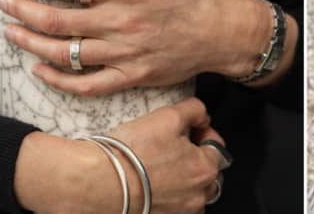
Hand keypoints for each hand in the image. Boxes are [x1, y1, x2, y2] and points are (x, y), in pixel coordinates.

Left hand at [0, 0, 270, 94]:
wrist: (227, 32)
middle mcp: (123, 23)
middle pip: (59, 20)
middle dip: (24, 10)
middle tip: (5, 3)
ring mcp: (126, 54)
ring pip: (66, 53)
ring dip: (32, 42)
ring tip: (11, 31)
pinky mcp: (133, 77)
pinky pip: (87, 84)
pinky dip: (59, 80)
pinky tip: (39, 69)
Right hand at [15, 97, 224, 213]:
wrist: (96, 182)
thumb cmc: (130, 153)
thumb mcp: (168, 116)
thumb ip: (194, 111)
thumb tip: (202, 116)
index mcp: (205, 170)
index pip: (218, 148)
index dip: (205, 134)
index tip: (194, 129)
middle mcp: (197, 197)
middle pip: (207, 175)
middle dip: (196, 159)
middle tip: (176, 147)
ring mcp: (179, 213)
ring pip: (191, 194)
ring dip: (183, 180)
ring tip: (160, 166)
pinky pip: (172, 207)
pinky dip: (166, 196)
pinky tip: (149, 183)